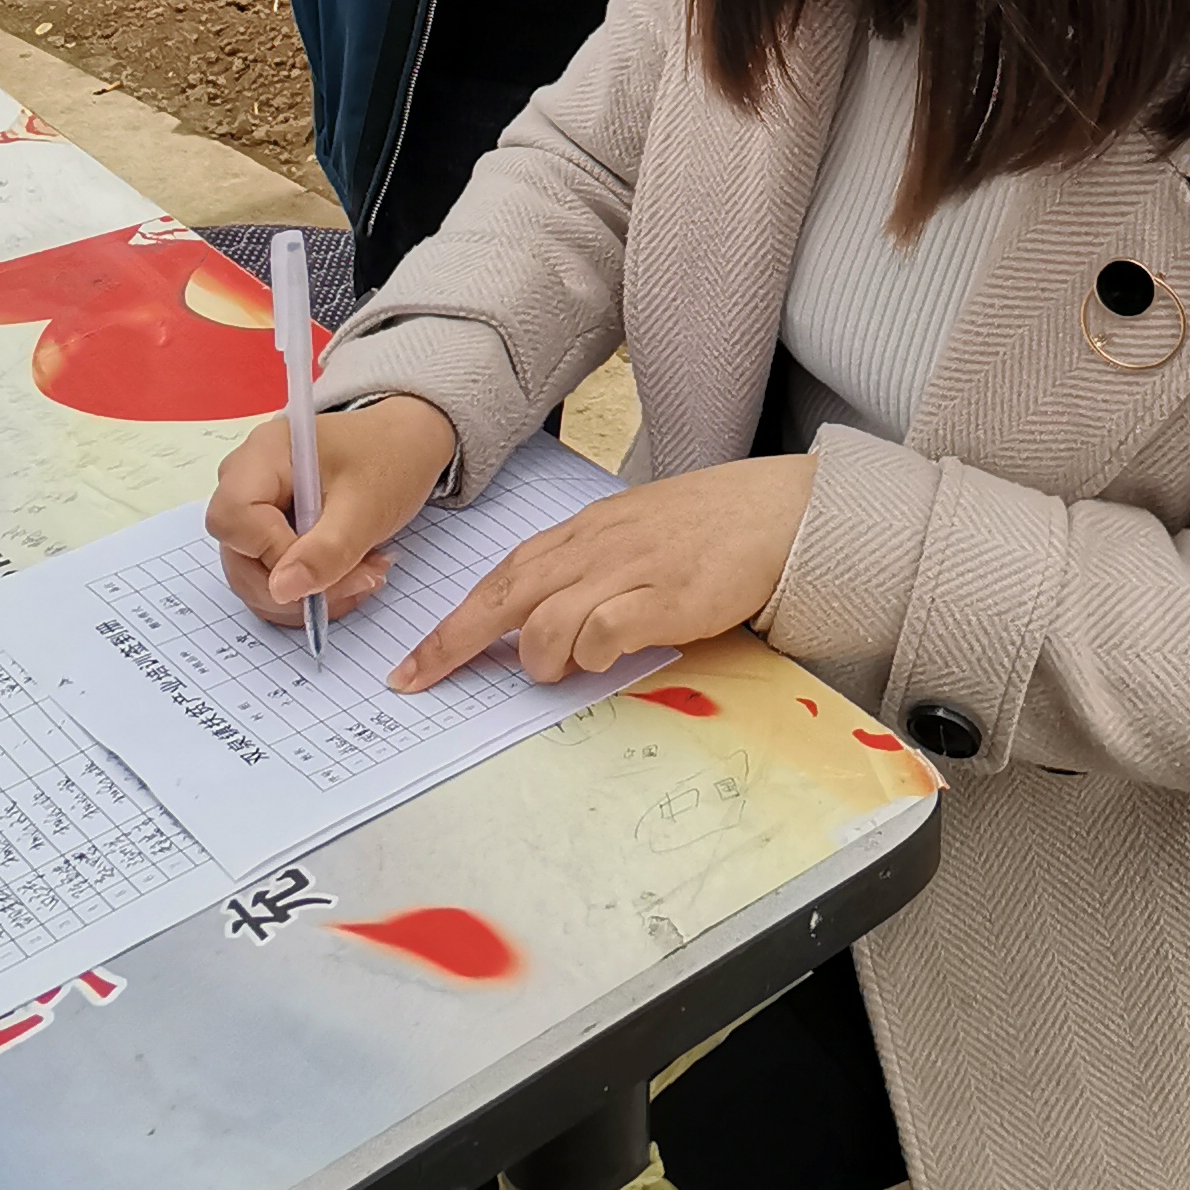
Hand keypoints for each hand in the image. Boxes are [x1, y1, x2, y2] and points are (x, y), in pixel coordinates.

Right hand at [207, 393, 459, 625]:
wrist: (407, 445)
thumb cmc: (389, 459)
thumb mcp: (367, 508)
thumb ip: (326, 550)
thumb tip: (282, 590)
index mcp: (263, 455)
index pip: (233, 518)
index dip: (271, 552)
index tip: (324, 562)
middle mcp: (247, 479)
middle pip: (238, 554)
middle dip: (297, 584)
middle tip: (361, 578)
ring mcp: (256, 508)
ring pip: (253, 575)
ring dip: (309, 593)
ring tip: (365, 573)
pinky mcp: (269, 530)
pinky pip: (271, 576)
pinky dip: (309, 589)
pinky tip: (350, 575)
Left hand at [392, 454, 812, 692]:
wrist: (774, 510)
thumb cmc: (704, 527)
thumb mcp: (629, 534)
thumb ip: (584, 570)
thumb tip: (538, 624)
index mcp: (582, 532)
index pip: (500, 576)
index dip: (453, 622)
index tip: (415, 662)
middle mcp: (596, 547)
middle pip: (505, 595)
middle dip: (455, 642)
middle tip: (421, 678)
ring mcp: (630, 569)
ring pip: (548, 619)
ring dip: (541, 657)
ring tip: (562, 669)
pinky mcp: (666, 596)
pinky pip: (606, 629)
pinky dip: (593, 651)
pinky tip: (607, 654)